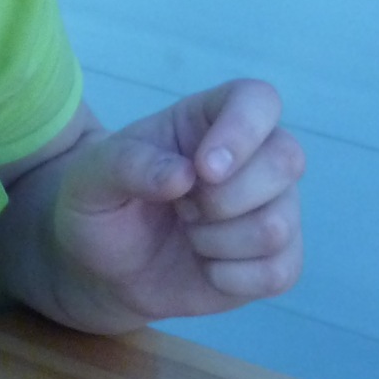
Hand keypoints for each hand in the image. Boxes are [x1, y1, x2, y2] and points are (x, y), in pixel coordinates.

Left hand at [49, 80, 303, 327]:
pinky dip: (231, 278)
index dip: (242, 131)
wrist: (105, 266)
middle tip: (181, 207)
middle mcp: (255, 157)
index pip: (259, 101)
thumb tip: (183, 175)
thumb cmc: (103, 205)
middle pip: (286, 161)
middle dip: (222, 199)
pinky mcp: (277, 259)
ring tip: (188, 233)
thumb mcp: (91, 177)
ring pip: (277, 225)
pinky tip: (205, 266)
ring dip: (216, 241)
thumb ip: (126, 165)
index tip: (203, 169)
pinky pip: (280, 272)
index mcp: (210, 119)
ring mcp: (273, 207)